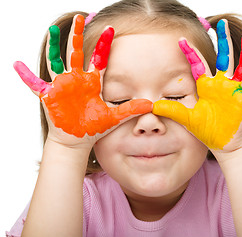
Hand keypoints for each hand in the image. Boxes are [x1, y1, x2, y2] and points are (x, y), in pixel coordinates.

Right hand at [14, 14, 151, 146]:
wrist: (77, 140)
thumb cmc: (93, 128)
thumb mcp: (113, 117)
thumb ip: (130, 109)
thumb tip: (151, 104)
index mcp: (92, 82)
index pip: (99, 58)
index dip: (105, 44)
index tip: (111, 28)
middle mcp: (77, 79)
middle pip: (77, 52)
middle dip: (78, 35)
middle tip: (80, 17)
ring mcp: (62, 85)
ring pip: (57, 60)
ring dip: (54, 46)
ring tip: (53, 29)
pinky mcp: (49, 95)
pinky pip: (34, 83)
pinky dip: (26, 75)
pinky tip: (16, 64)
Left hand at [153, 20, 241, 151]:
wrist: (224, 144)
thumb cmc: (207, 130)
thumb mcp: (187, 118)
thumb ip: (172, 110)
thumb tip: (151, 106)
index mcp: (207, 86)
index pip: (199, 64)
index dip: (191, 52)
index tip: (181, 40)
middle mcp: (222, 85)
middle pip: (224, 58)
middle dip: (223, 41)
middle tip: (220, 24)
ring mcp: (235, 90)